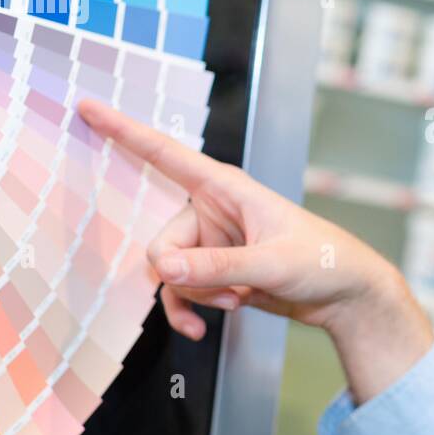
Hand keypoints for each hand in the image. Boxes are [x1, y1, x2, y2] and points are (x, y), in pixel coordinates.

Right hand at [76, 100, 430, 359]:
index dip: (123, 130)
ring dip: (197, 296)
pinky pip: (179, 293)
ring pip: (170, 274)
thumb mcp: (272, 263)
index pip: (164, 153)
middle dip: (184, 275)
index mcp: (225, 187)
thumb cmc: (323, 262)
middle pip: (161, 242)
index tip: (87, 105)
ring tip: (238, 300)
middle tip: (228, 288)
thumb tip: (166, 271)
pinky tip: (204, 329)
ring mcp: (210, 244)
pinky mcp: (214, 272)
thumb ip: (218, 267)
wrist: (346, 297)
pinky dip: (188, 311)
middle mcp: (211, 211)